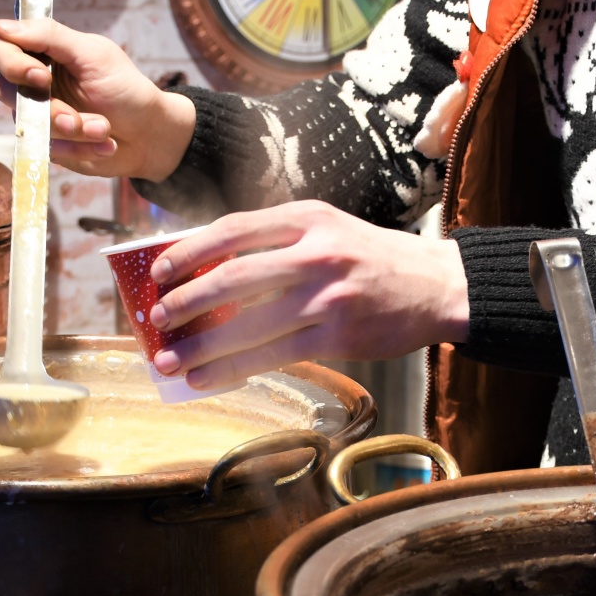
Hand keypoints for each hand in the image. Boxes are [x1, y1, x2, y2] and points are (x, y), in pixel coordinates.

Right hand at [0, 19, 195, 180]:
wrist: (151, 134)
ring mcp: (38, 117)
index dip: (12, 63)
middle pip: (6, 90)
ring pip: (30, 125)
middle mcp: (32, 84)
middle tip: (74, 118)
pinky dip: (82, 148)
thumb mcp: (93, 55)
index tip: (41, 76)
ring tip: (105, 128)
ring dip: (73, 130)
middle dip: (48, 108)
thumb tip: (2, 26)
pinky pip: (49, 150)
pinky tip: (107, 144)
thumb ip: (50, 37)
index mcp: (41, 53)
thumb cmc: (126, 89)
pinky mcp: (50, 146)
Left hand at [149, 201, 470, 389]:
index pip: (233, 229)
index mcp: (307, 218)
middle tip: (157, 319)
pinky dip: (234, 369)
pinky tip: (208, 378)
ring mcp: (327, 296)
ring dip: (201, 345)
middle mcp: (316, 252)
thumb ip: (278, 242)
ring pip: (249, 324)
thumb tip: (208, 272)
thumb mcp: (328, 230)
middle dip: (186, 301)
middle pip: (233, 276)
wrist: (438, 286)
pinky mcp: (338, 336)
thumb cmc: (374, 260)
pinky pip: (273, 355)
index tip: (159, 271)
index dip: (188, 251)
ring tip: (170, 360)